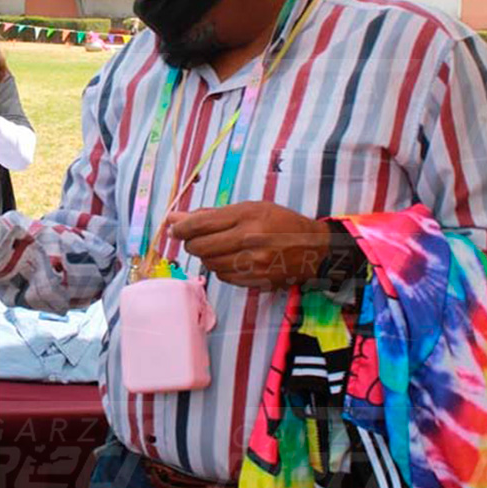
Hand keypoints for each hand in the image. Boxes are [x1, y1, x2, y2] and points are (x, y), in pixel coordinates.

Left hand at [167, 201, 330, 287]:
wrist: (313, 248)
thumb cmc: (279, 222)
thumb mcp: (250, 208)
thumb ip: (212, 214)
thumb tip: (175, 218)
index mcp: (247, 215)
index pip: (201, 224)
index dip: (181, 228)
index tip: (174, 228)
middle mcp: (250, 238)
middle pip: (201, 246)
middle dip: (190, 243)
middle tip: (192, 238)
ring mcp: (253, 262)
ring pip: (209, 263)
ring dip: (205, 256)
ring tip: (215, 247)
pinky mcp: (256, 279)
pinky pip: (223, 276)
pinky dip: (219, 268)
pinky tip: (229, 259)